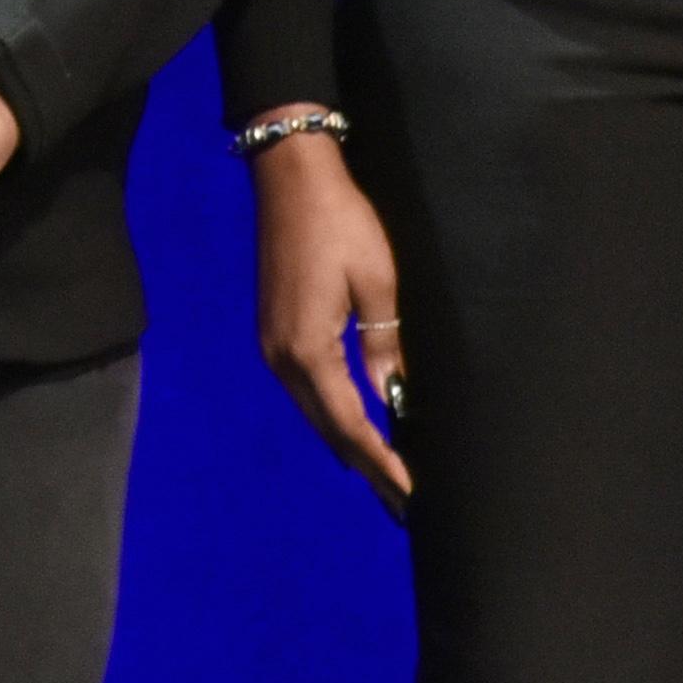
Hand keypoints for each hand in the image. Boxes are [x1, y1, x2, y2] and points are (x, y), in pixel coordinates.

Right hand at [247, 126, 410, 511]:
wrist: (291, 179)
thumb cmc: (342, 224)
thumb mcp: (377, 283)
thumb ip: (384, 345)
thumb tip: (394, 396)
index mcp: (308, 349)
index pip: (349, 423)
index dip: (381, 459)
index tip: (410, 492)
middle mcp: (281, 358)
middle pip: (327, 428)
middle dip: (366, 465)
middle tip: (402, 503)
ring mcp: (271, 347)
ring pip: (314, 413)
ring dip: (348, 445)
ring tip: (384, 477)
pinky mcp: (273, 333)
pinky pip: (306, 392)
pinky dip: (332, 418)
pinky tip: (352, 429)